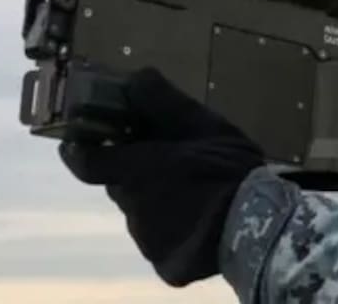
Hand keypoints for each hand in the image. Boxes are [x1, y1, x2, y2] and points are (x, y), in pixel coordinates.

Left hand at [59, 67, 264, 286]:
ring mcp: (147, 238)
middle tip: (167, 158)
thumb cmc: (228, 169)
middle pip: (120, 182)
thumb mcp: (203, 124)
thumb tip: (134, 76)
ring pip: (141, 209)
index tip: (82, 137)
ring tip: (193, 189)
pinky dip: (172, 224)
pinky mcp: (163, 262)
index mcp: (136, 170)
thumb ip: (164, 102)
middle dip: (134, 168)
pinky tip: (200, 216)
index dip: (80, 148)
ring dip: (156, 196)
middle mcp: (132, 207)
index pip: (85, 161)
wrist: (257, 227)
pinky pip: (160, 237)